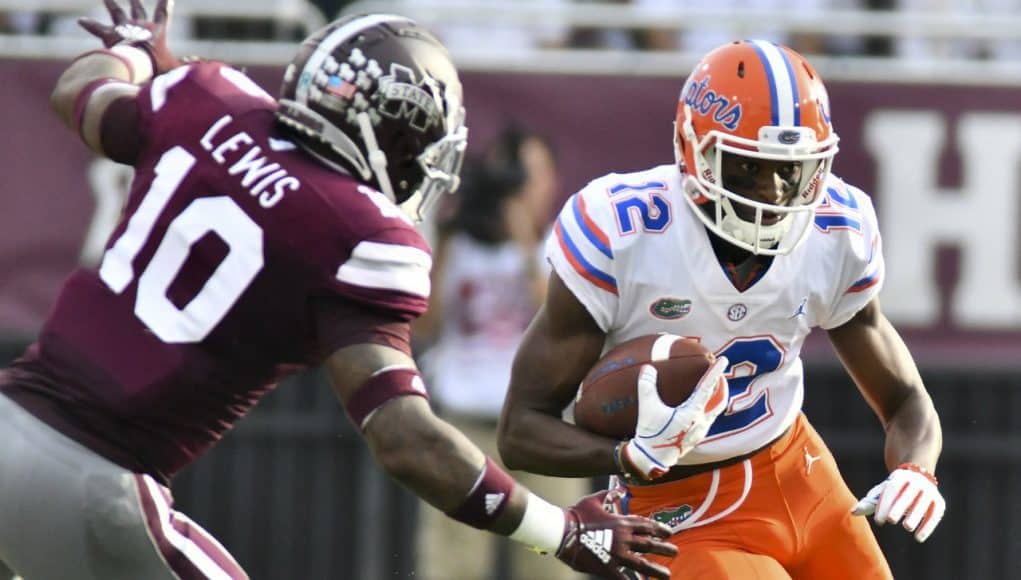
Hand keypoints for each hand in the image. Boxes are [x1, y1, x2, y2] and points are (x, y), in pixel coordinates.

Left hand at [78, 0, 181, 73]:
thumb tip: (197, 64)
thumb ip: (185, 66)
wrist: (136, 62)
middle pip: (138, 8)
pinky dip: (89, 24)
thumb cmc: (157, 66)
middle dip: (136, 1)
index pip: (163, 13)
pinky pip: (97, 28)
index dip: (165, 4)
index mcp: (156, 30)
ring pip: (116, 11)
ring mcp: (124, 27)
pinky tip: (81, 21)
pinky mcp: (109, 34)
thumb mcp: (174, 67)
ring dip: (110, 2)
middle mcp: (139, 24)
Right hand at [557, 491, 677, 579]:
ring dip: (656, 569)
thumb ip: (609, 495)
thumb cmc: (577, 514)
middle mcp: (623, 538)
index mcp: (621, 522)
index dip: (659, 529)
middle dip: (664, 548)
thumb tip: (619, 489)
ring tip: (667, 574)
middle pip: (649, 544)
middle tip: (675, 551)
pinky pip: (623, 577)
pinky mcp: (607, 566)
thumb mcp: (595, 500)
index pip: (646, 525)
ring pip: (642, 563)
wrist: (562, 530)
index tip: (669, 533)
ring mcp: (617, 553)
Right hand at [621, 358, 728, 479]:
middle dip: (721, 385)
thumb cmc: (650, 433)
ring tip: (715, 388)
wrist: (652, 459)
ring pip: (715, 411)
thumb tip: (647, 368)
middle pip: (719, 400)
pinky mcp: (697, 438)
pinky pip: (709, 419)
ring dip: (717, 398)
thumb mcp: (647, 408)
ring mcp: (700, 431)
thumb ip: (647, 386)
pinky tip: (701, 408)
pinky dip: (709, 408)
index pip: (707, 388)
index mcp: (692, 413)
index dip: (715, 372)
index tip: (723, 360)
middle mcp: (701, 422)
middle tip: (720, 373)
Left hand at [851, 463, 945, 542]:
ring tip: (907, 527)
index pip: (891, 490)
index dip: (885, 505)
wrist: (918, 475)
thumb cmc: (895, 488)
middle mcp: (916, 482)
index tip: (878, 521)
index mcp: (900, 477)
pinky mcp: (940, 502)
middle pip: (907, 495)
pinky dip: (928, 526)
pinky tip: (919, 537)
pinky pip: (935, 514)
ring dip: (916, 515)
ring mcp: (929, 491)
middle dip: (899, 508)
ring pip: (923, 504)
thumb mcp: (883, 491)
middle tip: (891, 521)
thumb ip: (870, 502)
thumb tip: (853, 512)